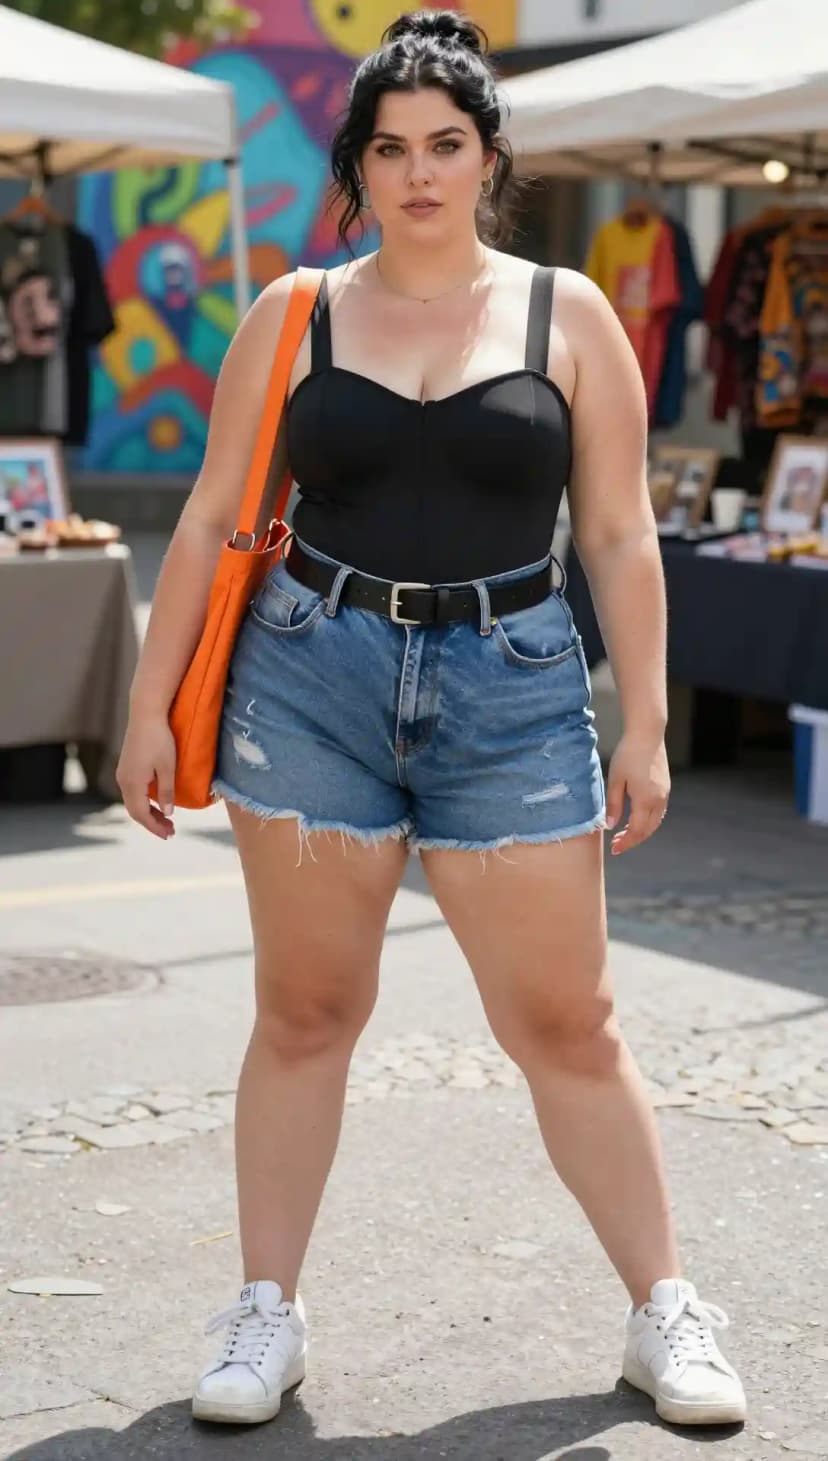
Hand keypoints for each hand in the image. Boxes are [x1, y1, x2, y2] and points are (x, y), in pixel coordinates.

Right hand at [116, 712, 175, 839]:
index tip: (169, 835)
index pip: (141, 814)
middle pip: (135, 810)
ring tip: (165, 820)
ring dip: (148, 812)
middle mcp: (123, 780)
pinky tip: (156, 801)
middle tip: (170, 831)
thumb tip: (167, 813)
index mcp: (132, 783)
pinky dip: (144, 801)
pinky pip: (133, 791)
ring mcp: (123, 773)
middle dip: (152, 823)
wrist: (146, 713)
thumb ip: (166, 791)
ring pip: (133, 801)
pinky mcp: (126, 766)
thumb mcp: (168, 767)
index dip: (154, 827)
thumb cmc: (159, 739)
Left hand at [605, 733, 669, 855]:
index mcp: (645, 800)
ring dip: (641, 831)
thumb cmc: (628, 754)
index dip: (626, 842)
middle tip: (616, 844)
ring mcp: (664, 794)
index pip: (636, 831)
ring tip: (624, 834)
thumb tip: (610, 826)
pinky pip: (658, 812)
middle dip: (632, 840)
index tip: (614, 849)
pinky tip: (636, 819)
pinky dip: (648, 821)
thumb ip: (613, 804)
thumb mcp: (615, 780)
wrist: (647, 734)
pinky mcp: (665, 787)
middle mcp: (658, 800)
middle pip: (647, 830)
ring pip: (655, 822)